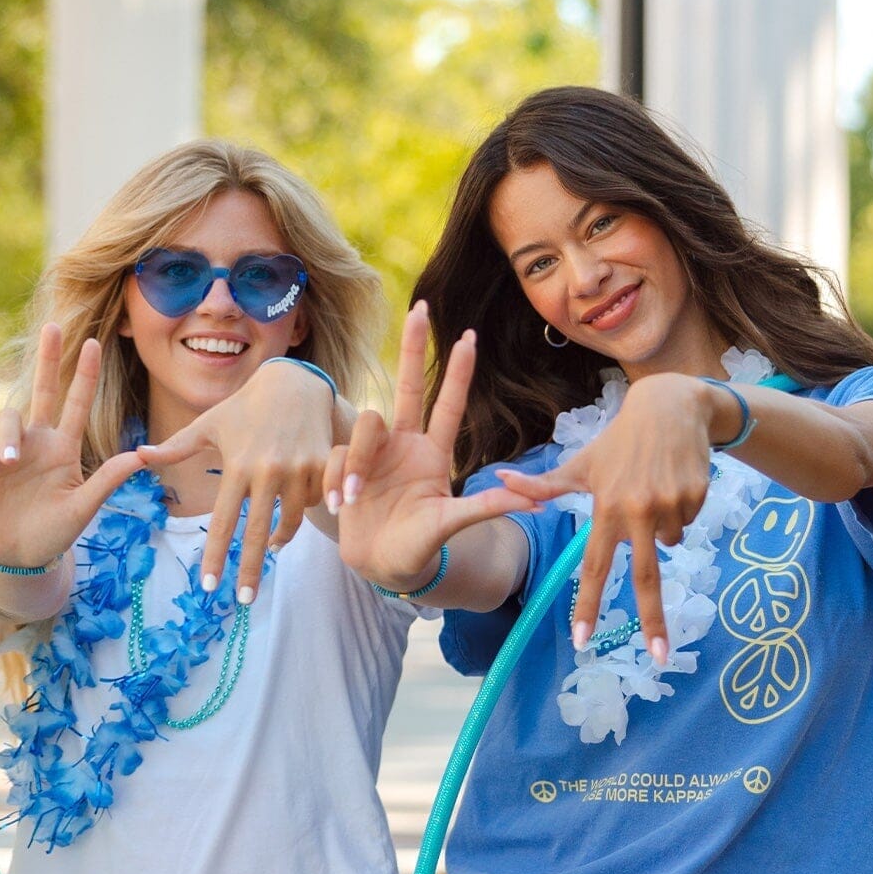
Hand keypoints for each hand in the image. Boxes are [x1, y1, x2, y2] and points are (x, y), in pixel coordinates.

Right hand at [0, 323, 141, 567]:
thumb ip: (106, 481)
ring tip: (12, 464)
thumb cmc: (55, 532)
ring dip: (10, 436)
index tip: (94, 342)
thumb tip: (141, 457)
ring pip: (9, 419)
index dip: (84, 374)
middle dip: (49, 358)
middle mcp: (38, 442)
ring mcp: (11, 452)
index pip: (76, 403)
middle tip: (54, 325)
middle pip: (43, 390)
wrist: (21, 555)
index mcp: (64, 448)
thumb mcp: (84, 507)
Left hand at [133, 356, 336, 601]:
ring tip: (270, 550)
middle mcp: (268, 470)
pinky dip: (302, 514)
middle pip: (257, 533)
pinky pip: (313, 504)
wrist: (294, 382)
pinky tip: (291, 518)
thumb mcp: (209, 424)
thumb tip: (138, 455)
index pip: (223, 522)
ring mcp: (299, 469)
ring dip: (278, 541)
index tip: (209, 586)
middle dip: (250, 571)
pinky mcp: (324, 466)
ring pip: (290, 522)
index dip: (216, 557)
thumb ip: (175, 447)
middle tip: (244, 601)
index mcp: (237, 465)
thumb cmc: (244, 407)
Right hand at [333, 304, 535, 591]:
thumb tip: (536, 502)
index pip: (446, 405)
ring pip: (364, 426)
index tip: (469, 337)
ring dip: (354, 461)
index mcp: (432, 455)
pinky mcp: (344, 466)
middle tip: (419, 306)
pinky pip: (335, 457)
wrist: (380, 567)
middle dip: (411, 347)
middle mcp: (402, 445)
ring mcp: (371, 454)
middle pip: (406, 386)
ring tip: (352, 498)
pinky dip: (337, 480)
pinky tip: (339, 504)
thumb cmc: (419, 547)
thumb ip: (486, 508)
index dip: (457, 373)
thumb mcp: (453, 526)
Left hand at [497, 372, 712, 663]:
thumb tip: (499, 480)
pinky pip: (688, 523)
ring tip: (653, 491)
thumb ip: (543, 485)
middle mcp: (638, 512)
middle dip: (653, 622)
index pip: (593, 568)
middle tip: (658, 657)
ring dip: (662, 530)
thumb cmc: (618, 441)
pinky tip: (673, 482)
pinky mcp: (697, 497)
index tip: (583, 640)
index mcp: (605, 509)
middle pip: (645, 578)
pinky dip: (680, 512)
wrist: (673, 405)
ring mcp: (670, 505)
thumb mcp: (581, 463)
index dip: (587, 606)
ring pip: (670, 543)